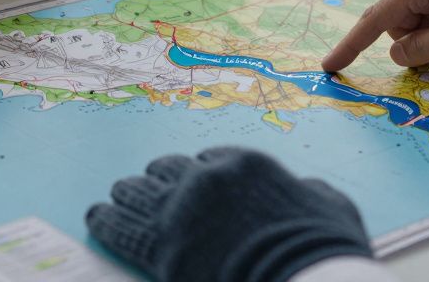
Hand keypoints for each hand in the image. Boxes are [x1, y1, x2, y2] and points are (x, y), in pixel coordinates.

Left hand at [86, 147, 372, 281]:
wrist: (304, 281)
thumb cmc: (325, 249)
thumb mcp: (331, 206)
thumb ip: (309, 192)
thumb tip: (305, 191)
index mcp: (246, 164)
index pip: (210, 159)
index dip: (202, 173)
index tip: (195, 181)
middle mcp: (208, 179)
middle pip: (169, 170)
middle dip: (160, 178)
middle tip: (148, 186)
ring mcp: (181, 211)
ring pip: (139, 191)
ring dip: (128, 194)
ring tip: (116, 197)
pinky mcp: (162, 248)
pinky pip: (122, 227)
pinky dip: (107, 221)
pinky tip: (97, 217)